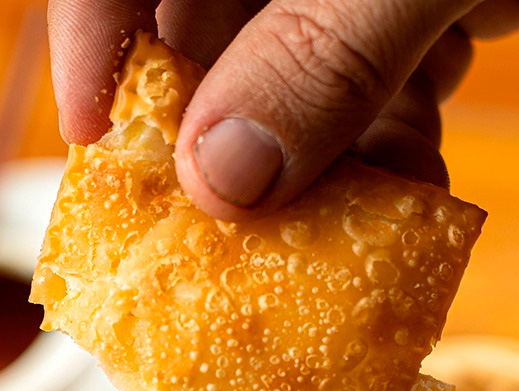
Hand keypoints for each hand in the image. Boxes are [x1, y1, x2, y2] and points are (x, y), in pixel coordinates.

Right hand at [48, 1, 518, 218]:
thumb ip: (325, 48)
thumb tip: (218, 176)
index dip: (92, 43)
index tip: (92, 147)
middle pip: (205, 39)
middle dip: (209, 143)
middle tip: (213, 238)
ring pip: (286, 85)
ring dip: (311, 171)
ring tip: (330, 230)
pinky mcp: (426, 6)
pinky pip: (369, 93)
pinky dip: (386, 153)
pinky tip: (413, 185)